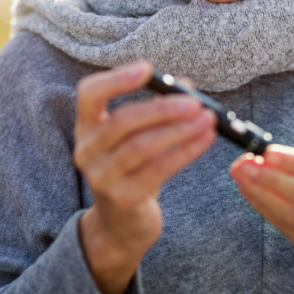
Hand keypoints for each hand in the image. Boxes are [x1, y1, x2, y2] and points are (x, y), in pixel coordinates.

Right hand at [74, 61, 216, 293]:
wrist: (121, 225)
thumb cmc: (133, 169)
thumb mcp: (137, 137)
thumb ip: (157, 108)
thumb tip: (186, 86)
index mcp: (87, 127)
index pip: (89, 94)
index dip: (116, 79)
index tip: (148, 68)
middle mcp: (86, 151)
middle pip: (122, 121)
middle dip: (162, 108)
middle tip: (195, 102)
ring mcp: (101, 177)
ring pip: (141, 146)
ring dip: (179, 130)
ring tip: (207, 119)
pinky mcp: (122, 199)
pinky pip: (157, 170)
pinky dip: (185, 152)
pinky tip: (205, 140)